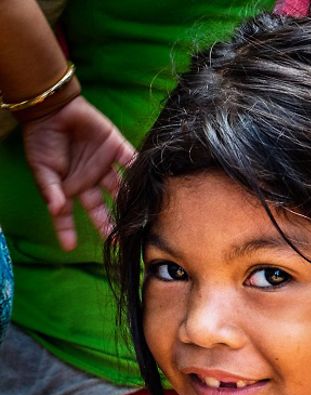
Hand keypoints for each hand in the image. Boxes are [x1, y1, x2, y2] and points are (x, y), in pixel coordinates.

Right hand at [20, 95, 135, 250]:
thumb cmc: (42, 139)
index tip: (68, 248)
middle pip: (102, 208)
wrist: (52, 109)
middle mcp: (90, 181)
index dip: (68, 231)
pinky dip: (140, 172)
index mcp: (70, 188)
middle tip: (119, 242)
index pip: (69, 215)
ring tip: (138, 218)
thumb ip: (51, 189)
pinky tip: (149, 186)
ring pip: (121, 189)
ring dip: (129, 202)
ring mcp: (105, 166)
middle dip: (109, 225)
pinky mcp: (117, 149)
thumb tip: (56, 209)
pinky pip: (131, 162)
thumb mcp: (42, 168)